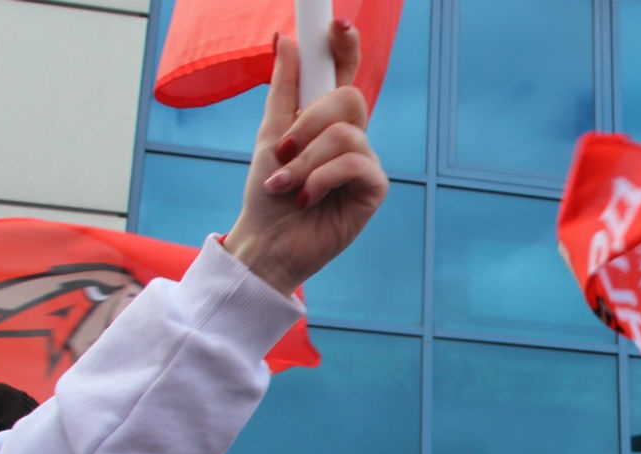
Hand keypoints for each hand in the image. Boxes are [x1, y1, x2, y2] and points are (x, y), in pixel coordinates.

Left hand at [222, 22, 389, 295]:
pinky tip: (307, 199)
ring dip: (306, 161)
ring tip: (286, 185)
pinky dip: (321, 179)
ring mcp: (365, 162)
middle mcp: (351, 137)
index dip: (346, 47)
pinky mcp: (373, 190)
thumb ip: (283, 89)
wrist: (267, 242)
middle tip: (283, 148)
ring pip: (346, 135)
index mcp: (326, 120)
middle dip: (310, 120)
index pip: (344, 74)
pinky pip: (354, 164)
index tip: (336, 24)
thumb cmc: (267, 194)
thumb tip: (285, 38)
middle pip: (350, 98)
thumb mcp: (270, 134)